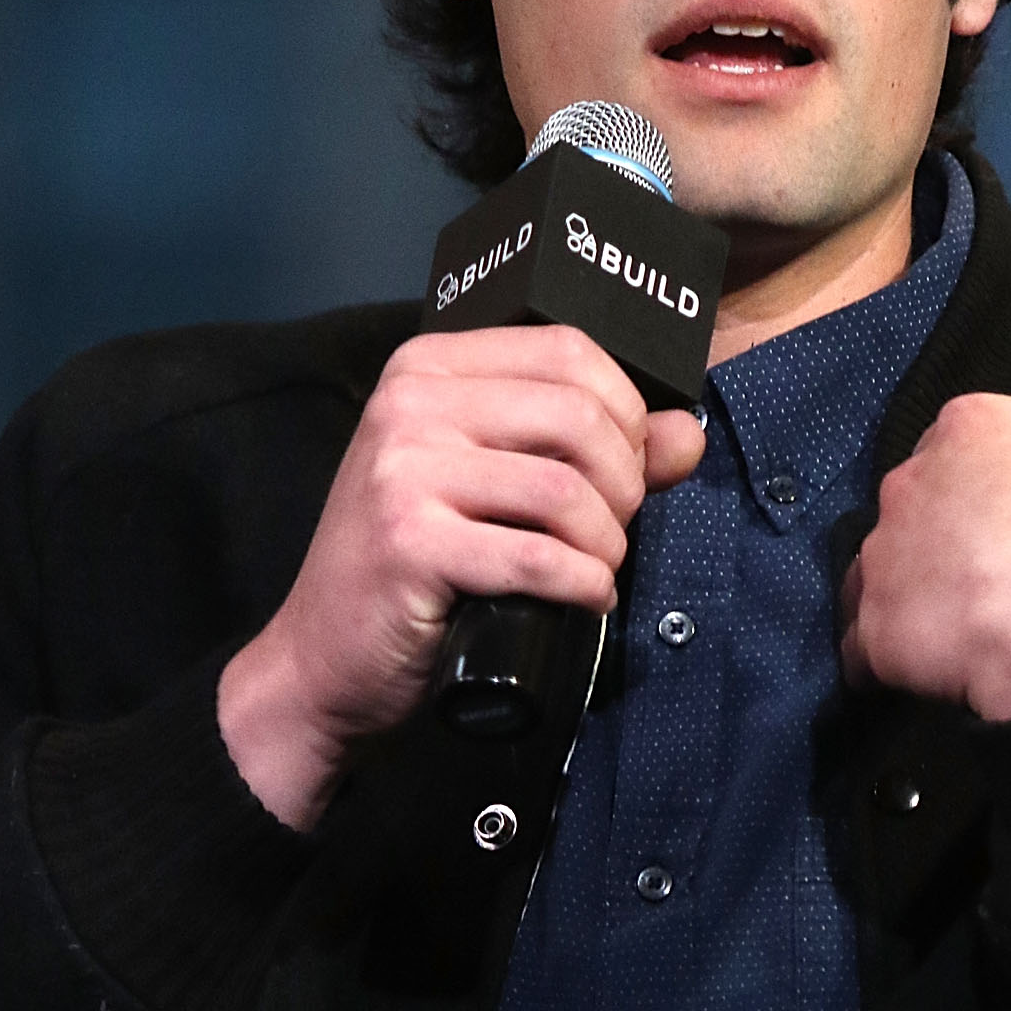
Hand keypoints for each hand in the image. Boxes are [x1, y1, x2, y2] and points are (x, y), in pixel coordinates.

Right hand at [218, 326, 705, 828]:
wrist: (323, 660)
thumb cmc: (417, 569)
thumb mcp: (498, 489)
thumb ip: (595, 453)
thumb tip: (686, 435)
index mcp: (427, 368)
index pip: (569, 350)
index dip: (627, 412)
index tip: (629, 469)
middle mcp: (409, 404)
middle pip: (578, 415)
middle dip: (625, 483)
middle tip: (612, 531)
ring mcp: (402, 472)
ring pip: (566, 490)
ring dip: (605, 543)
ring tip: (593, 568)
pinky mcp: (410, 543)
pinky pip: (539, 557)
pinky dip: (584, 585)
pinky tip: (583, 598)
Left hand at [839, 390, 1010, 720]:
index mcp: (973, 427)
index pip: (967, 448)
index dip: (995, 489)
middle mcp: (910, 480)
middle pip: (920, 504)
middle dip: (947, 536)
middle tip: (998, 577)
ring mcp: (883, 553)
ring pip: (884, 568)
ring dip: (911, 592)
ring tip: (962, 627)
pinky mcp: (872, 625)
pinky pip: (864, 642)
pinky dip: (885, 656)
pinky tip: (925, 671)